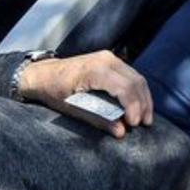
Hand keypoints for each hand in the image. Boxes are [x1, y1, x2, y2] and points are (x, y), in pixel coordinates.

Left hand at [18, 51, 152, 138]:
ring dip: (143, 98)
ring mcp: (110, 58)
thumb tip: (121, 131)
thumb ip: (98, 119)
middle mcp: (106, 60)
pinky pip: (131, 75)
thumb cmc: (54, 91)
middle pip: (135, 81)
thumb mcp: (72, 108)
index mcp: (95, 70)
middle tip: (145, 124)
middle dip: (143, 104)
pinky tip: (139, 105)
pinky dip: (137, 91)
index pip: (124, 88)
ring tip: (145, 117)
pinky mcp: (111, 60)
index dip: (133, 107)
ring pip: (137, 77)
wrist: (43, 73)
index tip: (135, 124)